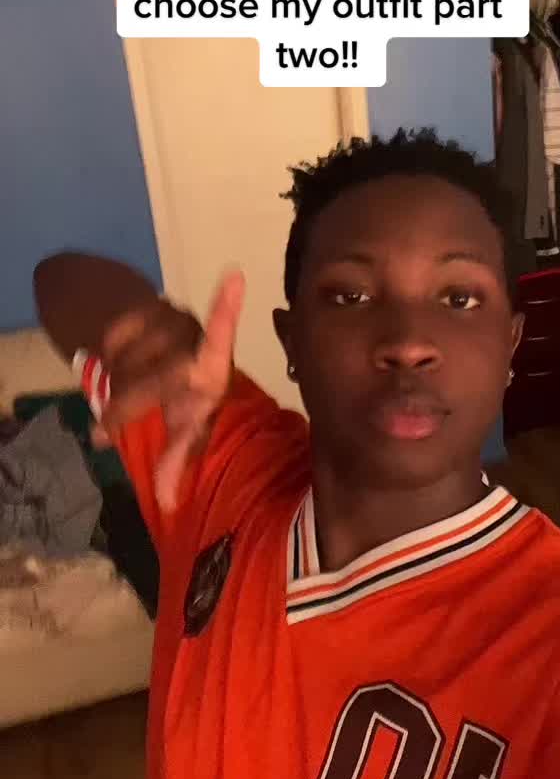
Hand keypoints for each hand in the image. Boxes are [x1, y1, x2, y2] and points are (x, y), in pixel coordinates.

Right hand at [95, 272, 244, 511]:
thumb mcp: (187, 429)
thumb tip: (168, 502)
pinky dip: (105, 365)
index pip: (221, 336)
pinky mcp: (141, 308)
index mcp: (212, 366)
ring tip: (117, 402)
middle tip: (104, 432)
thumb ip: (177, 461)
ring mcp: (166, 318)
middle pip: (148, 377)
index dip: (227, 308)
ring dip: (113, 387)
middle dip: (123, 408)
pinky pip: (110, 344)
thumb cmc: (188, 396)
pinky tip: (116, 371)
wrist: (169, 358)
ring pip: (123, 362)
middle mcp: (192, 335)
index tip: (236, 277)